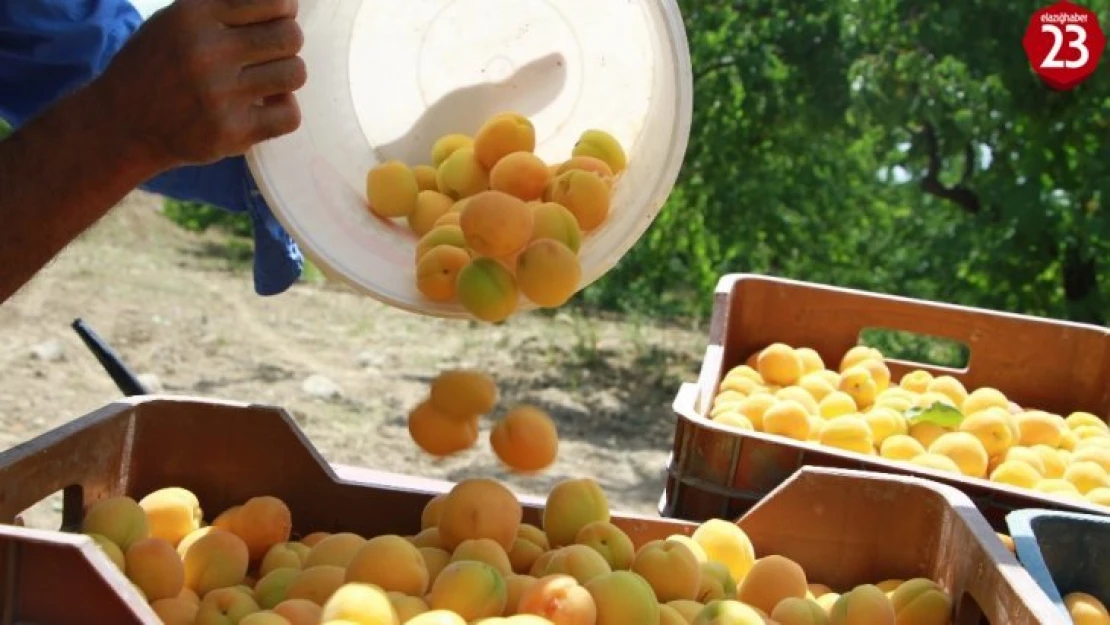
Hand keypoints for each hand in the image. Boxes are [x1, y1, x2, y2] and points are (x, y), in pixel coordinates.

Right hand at [92, 0, 306, 169]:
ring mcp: (220, 95)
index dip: (284, 10)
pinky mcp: (231, 132)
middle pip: (290, 36)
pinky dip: (283, 111)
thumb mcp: (177, 19)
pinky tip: (264, 107)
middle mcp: (207, 52)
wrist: (122, 124)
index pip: (274, 1)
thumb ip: (223, 6)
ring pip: (295, 73)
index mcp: (194, 15)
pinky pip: (290, 115)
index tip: (275, 20)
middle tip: (269, 55)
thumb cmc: (158, 65)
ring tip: (267, 80)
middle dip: (286, 43)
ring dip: (286, 76)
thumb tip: (286, 4)